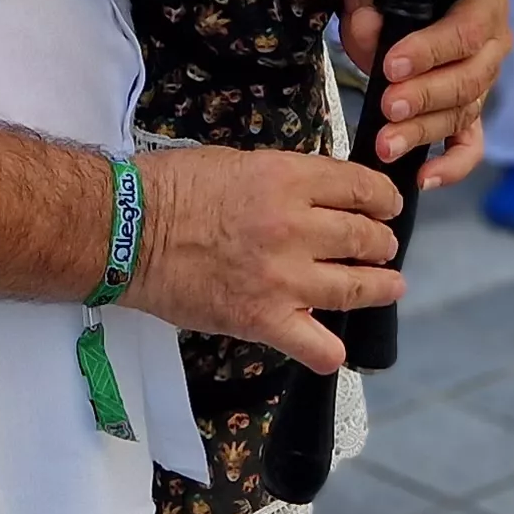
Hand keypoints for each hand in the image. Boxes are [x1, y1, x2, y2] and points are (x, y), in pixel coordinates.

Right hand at [125, 146, 402, 372]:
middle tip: (382, 247)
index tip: (387, 207)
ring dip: (380, 287)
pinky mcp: (262, 319)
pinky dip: (330, 351)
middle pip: (366, 238)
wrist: (126, 230)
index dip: (384, 199)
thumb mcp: (239, 162)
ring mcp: (283, 278)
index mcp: (288, 179)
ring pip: (357, 289)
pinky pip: (316, 347)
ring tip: (388, 286)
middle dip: (382, 243)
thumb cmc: (171, 188)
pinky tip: (333, 347)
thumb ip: (285, 181)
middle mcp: (295, 227)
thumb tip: (318, 195)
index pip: (362, 188)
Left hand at [341, 0, 509, 184]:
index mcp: (483, 4)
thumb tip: (366, 26)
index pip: (466, 31)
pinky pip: (469, 146)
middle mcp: (493, 46)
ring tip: (387, 144)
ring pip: (462, 114)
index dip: (430, 51)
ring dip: (423, 132)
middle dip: (426, 97)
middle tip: (389, 106)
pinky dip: (451, 166)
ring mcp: (483, 85)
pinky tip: (424, 178)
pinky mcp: (468, 115)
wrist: (402, 2)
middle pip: (469, 80)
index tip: (392, 66)